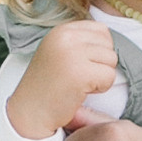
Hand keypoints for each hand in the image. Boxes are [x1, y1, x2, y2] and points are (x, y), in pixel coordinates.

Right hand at [6, 17, 120, 138]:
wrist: (30, 112)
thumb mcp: (58, 52)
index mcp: (61, 30)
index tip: (80, 64)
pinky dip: (100, 88)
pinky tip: (81, 92)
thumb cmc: (47, 86)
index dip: (98, 50)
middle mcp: (66, 37)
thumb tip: (109, 39)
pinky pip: (109, 76)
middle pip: (109, 44)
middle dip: (100, 63)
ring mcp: (72, 54)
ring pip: (112, 60)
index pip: (101, 29)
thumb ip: (79, 42)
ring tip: (79, 84)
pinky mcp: (80, 73)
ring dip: (100, 76)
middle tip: (78, 76)